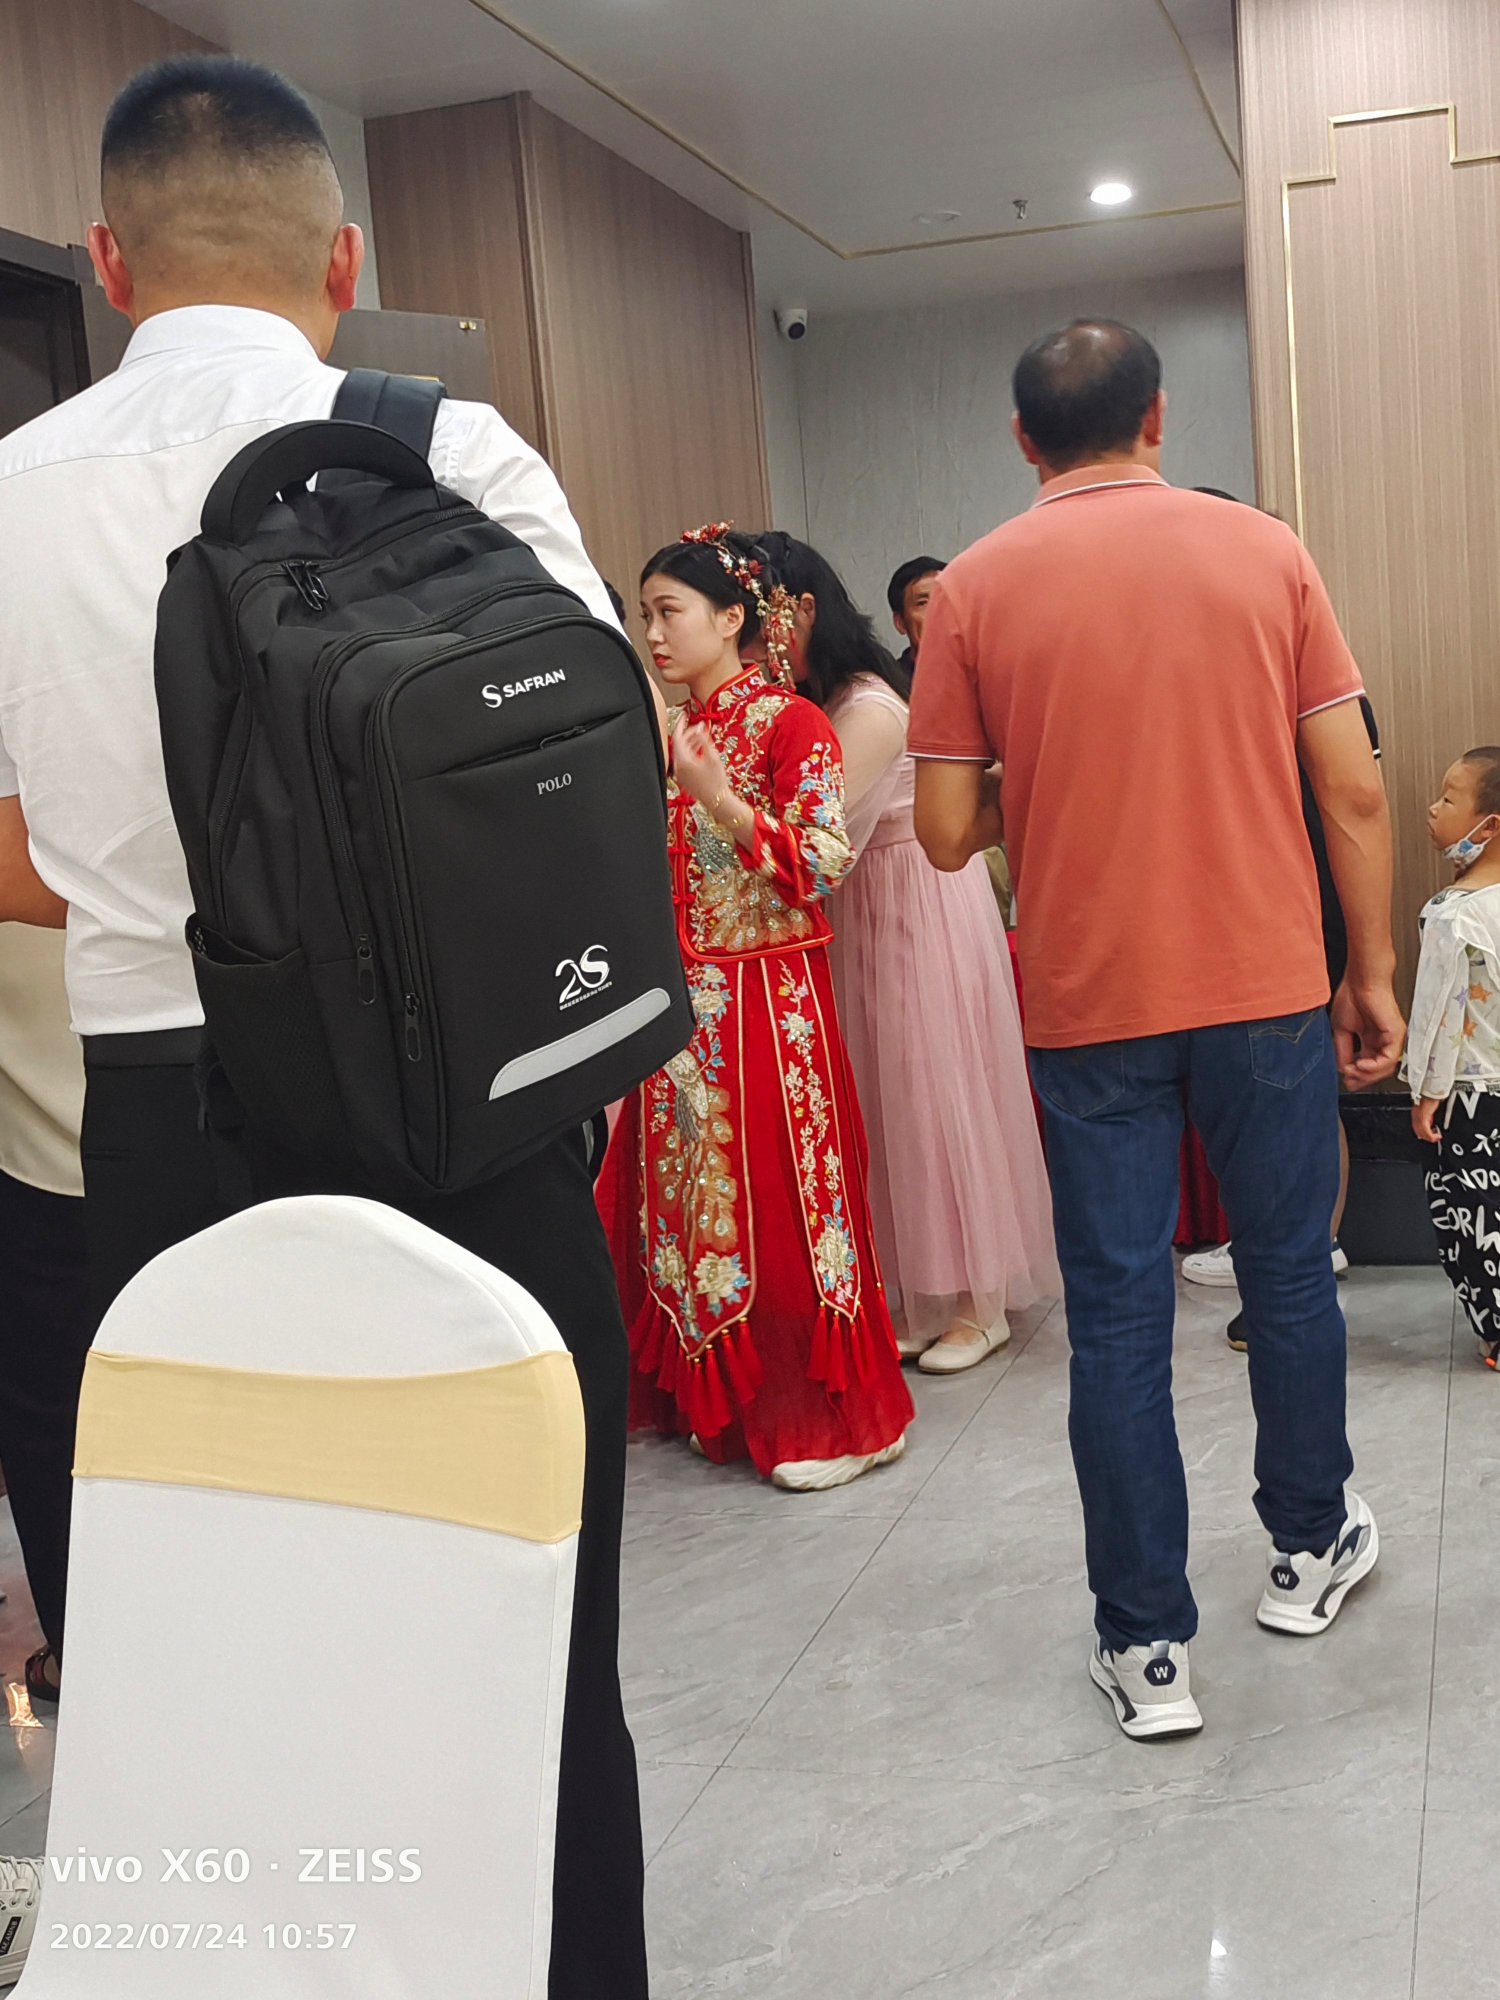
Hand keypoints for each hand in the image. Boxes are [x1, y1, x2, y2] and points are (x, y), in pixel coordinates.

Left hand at [672, 722, 728, 808]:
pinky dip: (691, 752)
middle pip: (680, 744)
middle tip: (700, 727)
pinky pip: (684, 760)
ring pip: (683, 752)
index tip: (684, 716)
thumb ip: (704, 740)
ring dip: (692, 742)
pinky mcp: (684, 777)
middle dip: (689, 734)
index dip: (680, 725)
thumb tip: (699, 728)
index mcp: (683, 761)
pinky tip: (701, 749)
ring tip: (703, 737)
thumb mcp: (713, 757)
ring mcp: (680, 773)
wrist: (717, 801)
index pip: (677, 737)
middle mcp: (678, 767)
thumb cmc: (717, 781)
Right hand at [1330, 975, 1405, 1090]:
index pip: (1367, 1065)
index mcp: (1370, 1039)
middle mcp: (1383, 1041)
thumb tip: (1342, 1068)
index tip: (1345, 1079)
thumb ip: (1342, 1051)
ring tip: (1352, 1071)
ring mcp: (1391, 1039)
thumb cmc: (1352, 996)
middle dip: (1361, 1078)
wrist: (1361, 980)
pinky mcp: (1396, 1034)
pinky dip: (1374, 1067)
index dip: (1356, 1075)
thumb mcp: (1341, 1030)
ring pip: (1384, 1069)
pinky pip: (1389, 1059)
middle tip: (1348, 1079)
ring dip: (1366, 1075)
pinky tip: (1361, 1065)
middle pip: (1376, 1070)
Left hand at [1412, 1097, 1442, 1144]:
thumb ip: (1429, 1118)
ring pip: (1421, 1132)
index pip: (1417, 1128)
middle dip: (1426, 1137)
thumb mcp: (1429, 1110)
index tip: (1429, 1137)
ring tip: (1436, 1138)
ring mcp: (1418, 1117)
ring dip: (1430, 1137)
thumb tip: (1432, 1125)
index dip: (1422, 1134)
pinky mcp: (1423, 1118)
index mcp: (1416, 1114)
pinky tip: (1437, 1135)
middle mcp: (1415, 1116)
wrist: (1431, 1093)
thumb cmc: (1431, 1099)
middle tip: (1434, 1139)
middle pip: (1418, 1131)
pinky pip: (1425, 1130)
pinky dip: (1431, 1135)